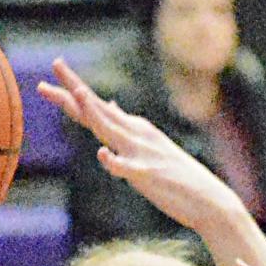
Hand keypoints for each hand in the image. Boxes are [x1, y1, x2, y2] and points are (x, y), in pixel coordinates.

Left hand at [37, 58, 242, 234]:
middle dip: (75, 89)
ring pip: (112, 131)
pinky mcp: (149, 177)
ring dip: (94, 112)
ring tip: (77, 94)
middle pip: (98, 111)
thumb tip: (109, 104)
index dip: (74, 89)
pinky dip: (114, 162)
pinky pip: (128, 169)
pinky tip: (102, 154)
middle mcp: (137, 136)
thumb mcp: (147, 146)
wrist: (210, 201)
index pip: (98, 107)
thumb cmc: (177, 178)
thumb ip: (125, 126)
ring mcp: (142, 155)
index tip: (56, 67)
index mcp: (135, 130)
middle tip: (55, 63)